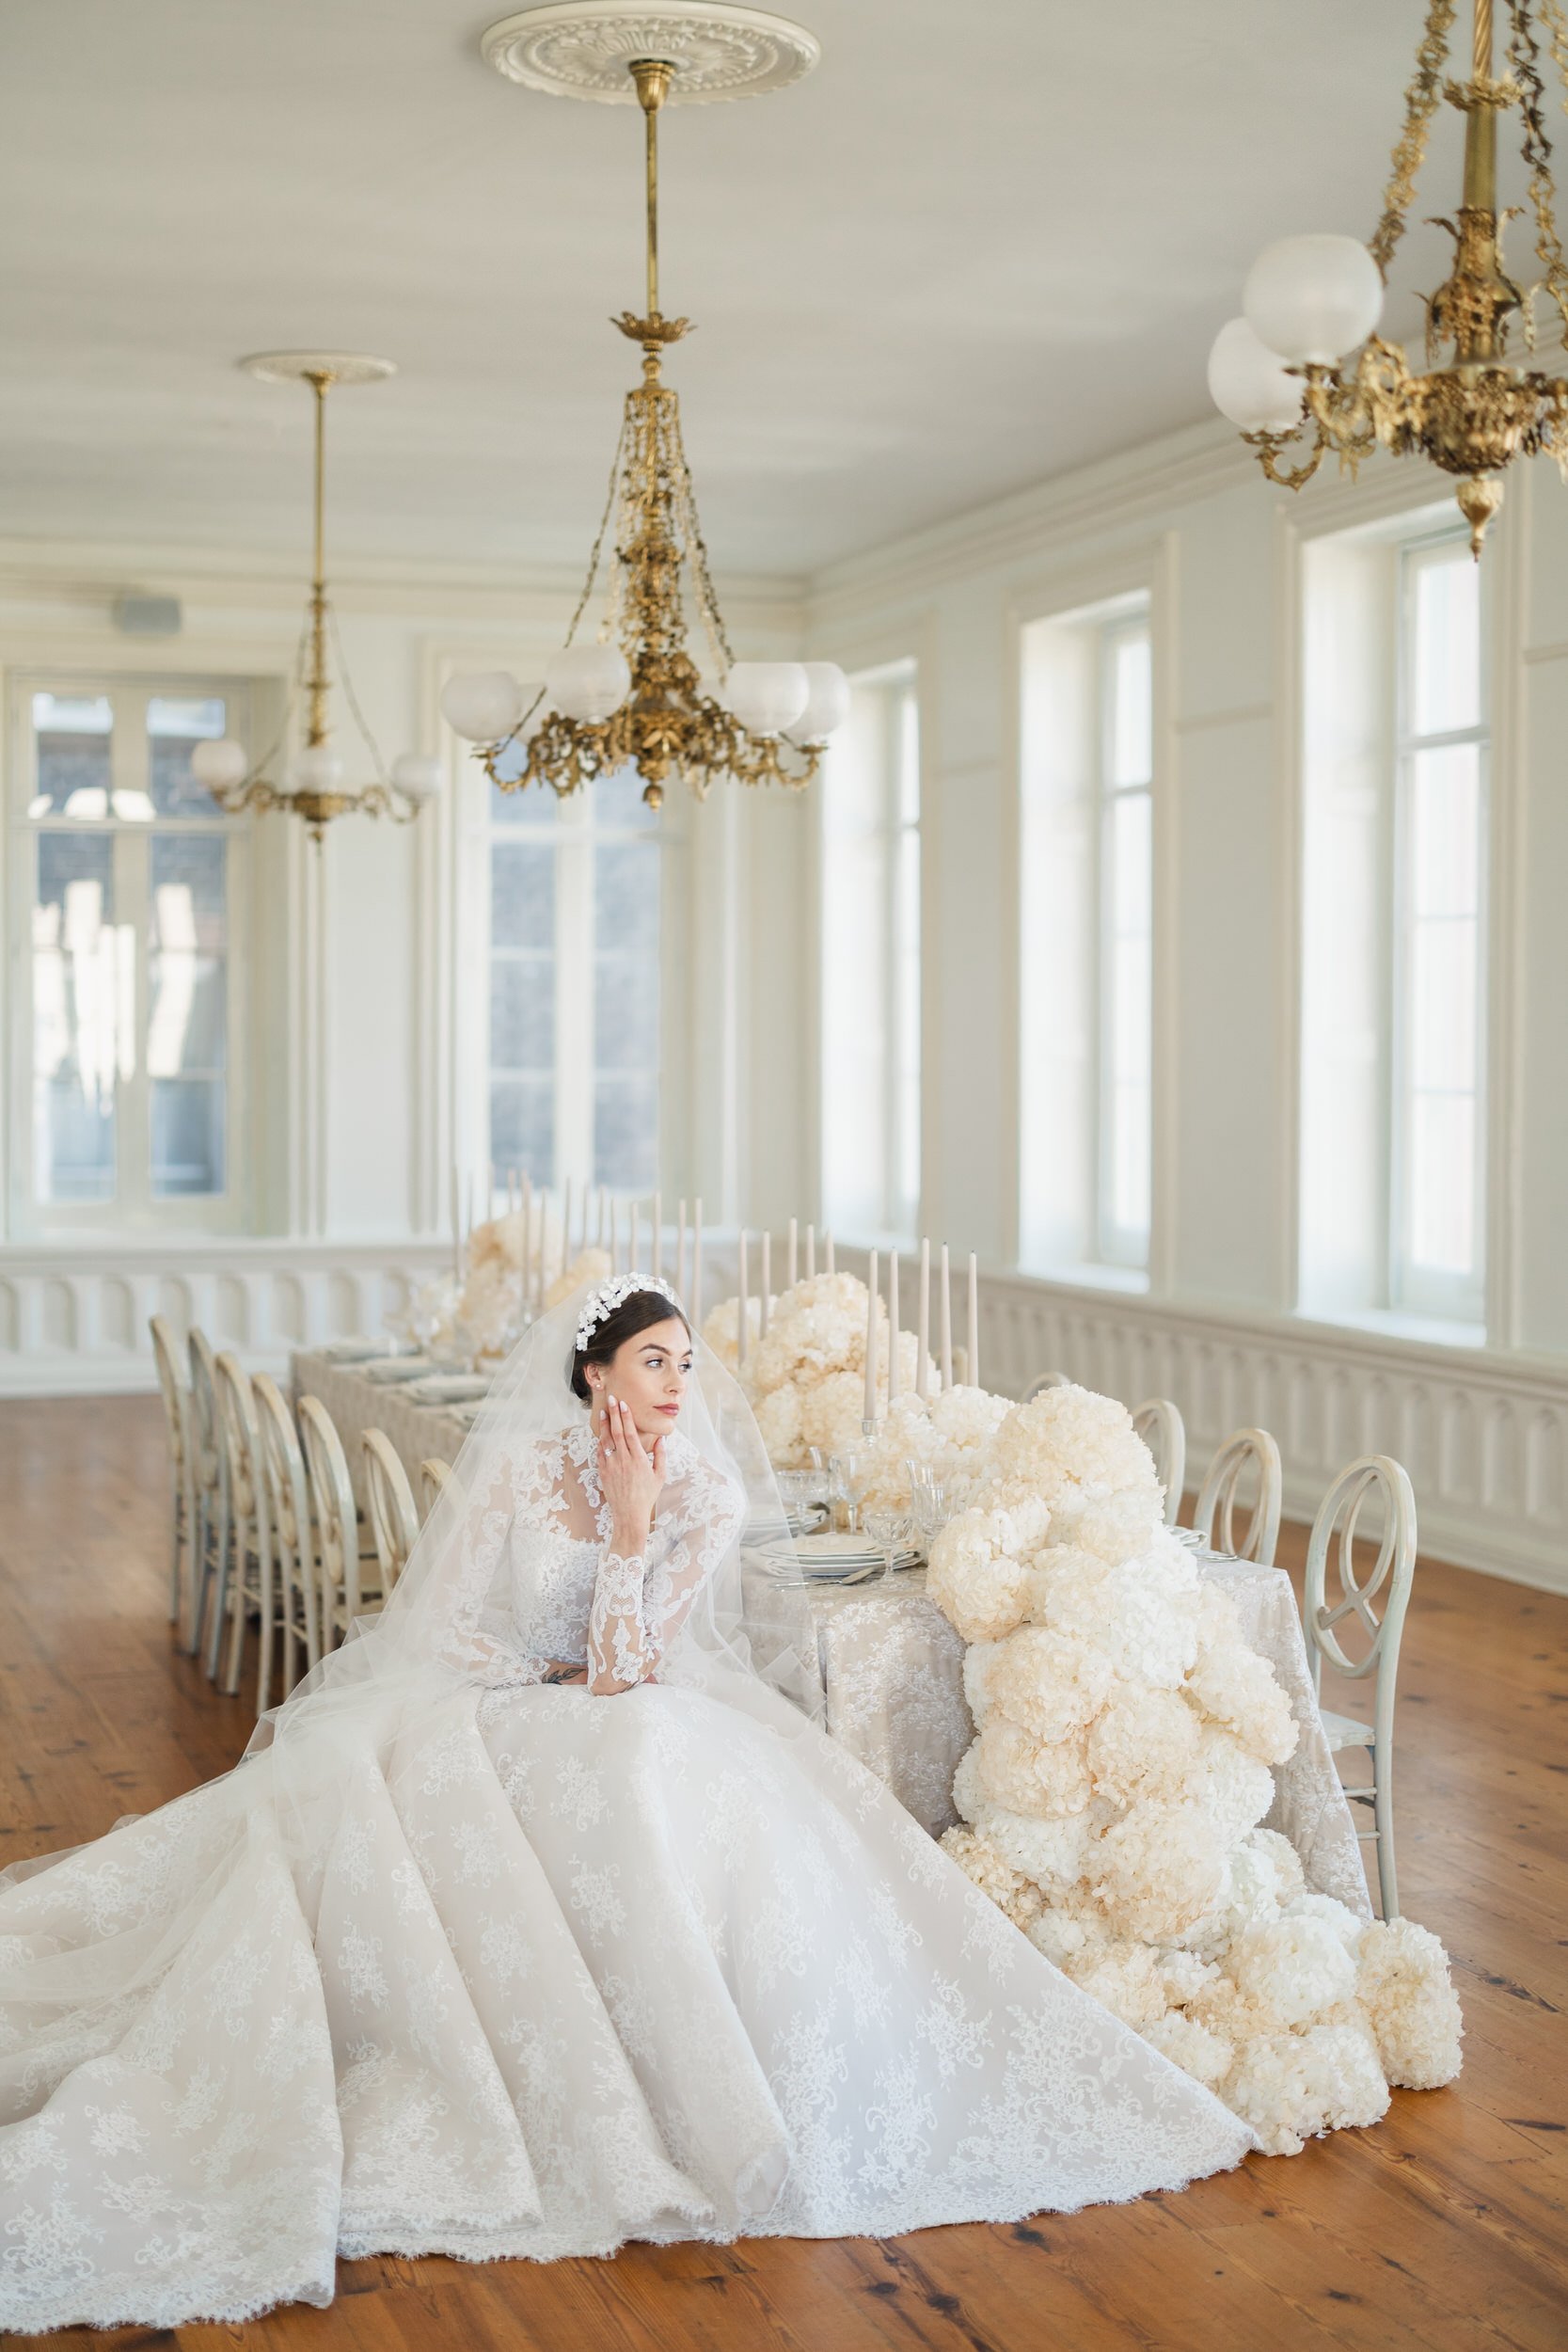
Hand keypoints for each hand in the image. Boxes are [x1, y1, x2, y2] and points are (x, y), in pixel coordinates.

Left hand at [598, 1395, 665, 1538]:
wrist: (629, 1514)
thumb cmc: (647, 1495)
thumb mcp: (660, 1475)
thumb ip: (660, 1455)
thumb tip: (661, 1438)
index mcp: (638, 1459)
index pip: (630, 1433)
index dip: (626, 1417)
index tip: (623, 1404)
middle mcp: (623, 1460)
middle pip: (617, 1432)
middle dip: (614, 1414)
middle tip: (611, 1399)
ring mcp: (611, 1466)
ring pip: (606, 1440)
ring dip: (604, 1425)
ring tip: (603, 1412)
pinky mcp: (603, 1473)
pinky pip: (600, 1453)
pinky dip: (600, 1442)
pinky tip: (600, 1433)